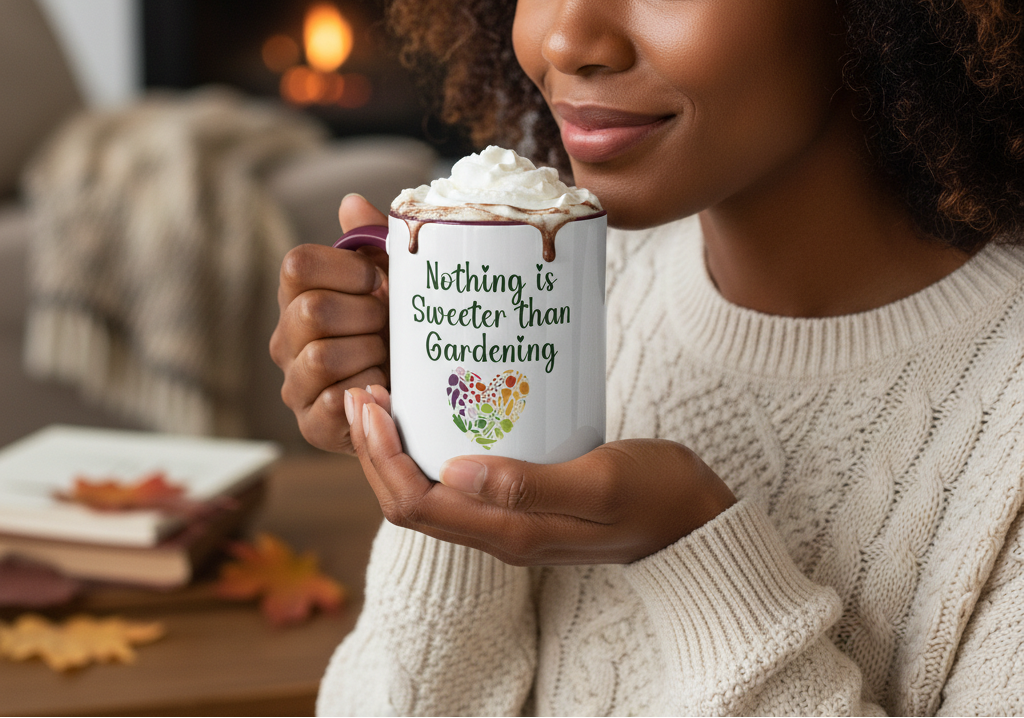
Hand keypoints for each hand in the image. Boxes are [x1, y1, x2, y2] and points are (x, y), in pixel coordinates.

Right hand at [270, 194, 389, 452]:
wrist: (423, 397)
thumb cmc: (405, 333)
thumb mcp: (398, 282)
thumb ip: (375, 242)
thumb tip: (351, 201)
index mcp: (299, 297)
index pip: (298, 264)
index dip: (347, 268)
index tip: (379, 283)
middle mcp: (286, 340)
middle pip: (311, 309)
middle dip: (365, 315)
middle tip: (388, 326)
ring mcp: (295, 385)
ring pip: (320, 356)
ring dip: (369, 353)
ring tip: (389, 358)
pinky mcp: (312, 426)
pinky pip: (333, 400)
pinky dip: (369, 390)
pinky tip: (385, 388)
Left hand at [345, 386, 737, 564]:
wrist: (696, 519)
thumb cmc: (658, 495)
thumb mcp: (601, 482)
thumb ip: (530, 485)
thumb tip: (454, 473)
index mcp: (511, 534)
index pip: (416, 505)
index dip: (380, 458)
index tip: (370, 404)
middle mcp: (501, 536)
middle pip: (412, 502)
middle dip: (376, 451)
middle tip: (366, 393)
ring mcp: (510, 523)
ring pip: (430, 494)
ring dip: (399, 450)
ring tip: (389, 398)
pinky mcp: (523, 504)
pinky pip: (458, 484)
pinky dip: (432, 449)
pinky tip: (439, 410)